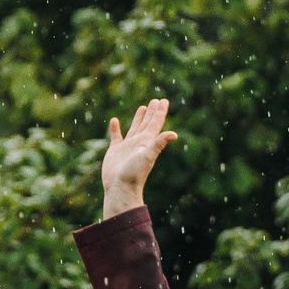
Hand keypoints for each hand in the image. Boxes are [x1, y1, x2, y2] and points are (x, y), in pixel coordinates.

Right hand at [100, 99, 176, 219]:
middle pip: (148, 123)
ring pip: (134, 128)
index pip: (156, 123)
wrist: (120, 188)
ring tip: (143, 107)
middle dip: (152, 112)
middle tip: (156, 101)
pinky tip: (114, 120)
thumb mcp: (148, 156)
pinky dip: (115, 128)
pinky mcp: (115, 151)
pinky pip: (116, 136)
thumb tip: (174, 134)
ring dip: (139, 118)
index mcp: (147, 142)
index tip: (163, 100)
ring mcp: (127, 146)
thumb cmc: (134, 173)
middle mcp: (139, 143)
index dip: (160, 112)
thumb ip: (159, 143)